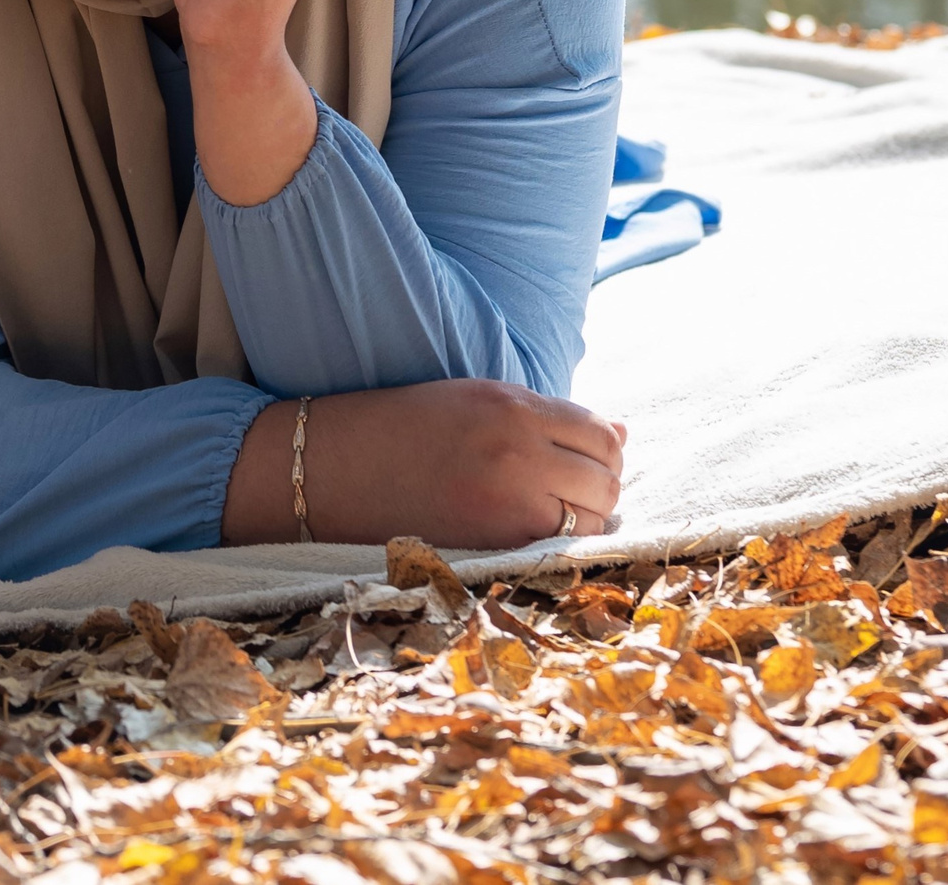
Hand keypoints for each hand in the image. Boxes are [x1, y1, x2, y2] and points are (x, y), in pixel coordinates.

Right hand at [226, 379, 627, 547]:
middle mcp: (517, 450)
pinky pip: (559, 548)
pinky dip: (558, 543)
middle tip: (568, 490)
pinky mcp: (492, 543)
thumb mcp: (472, 400)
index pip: (601, 431)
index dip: (603, 449)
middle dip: (600, 486)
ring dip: (585, 518)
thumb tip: (622, 432)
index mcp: (509, 405)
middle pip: (607, 477)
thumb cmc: (398, 429)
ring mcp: (507, 501)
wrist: (325, 470)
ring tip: (547, 512)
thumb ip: (546, 415)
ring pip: (593, 518)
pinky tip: (528, 532)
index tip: (584, 458)